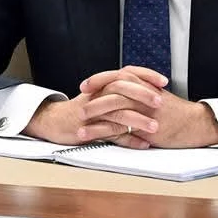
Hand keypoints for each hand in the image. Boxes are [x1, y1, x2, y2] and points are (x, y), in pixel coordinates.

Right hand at [22, 67, 170, 146]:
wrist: (54, 121)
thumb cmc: (82, 110)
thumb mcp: (100, 96)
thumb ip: (120, 92)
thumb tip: (147, 89)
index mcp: (103, 85)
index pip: (126, 73)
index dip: (145, 75)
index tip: (163, 80)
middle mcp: (98, 95)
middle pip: (122, 89)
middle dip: (143, 94)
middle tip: (161, 101)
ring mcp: (93, 113)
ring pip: (119, 113)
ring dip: (139, 120)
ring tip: (155, 127)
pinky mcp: (89, 129)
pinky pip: (112, 134)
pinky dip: (129, 140)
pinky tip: (143, 143)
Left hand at [75, 67, 217, 147]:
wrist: (197, 124)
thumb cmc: (177, 112)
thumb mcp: (157, 95)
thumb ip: (139, 91)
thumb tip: (119, 90)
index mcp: (145, 85)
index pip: (118, 76)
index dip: (100, 79)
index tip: (85, 85)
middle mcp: (144, 95)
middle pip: (113, 88)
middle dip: (93, 95)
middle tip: (78, 101)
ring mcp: (145, 111)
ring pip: (114, 107)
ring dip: (94, 114)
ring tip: (79, 122)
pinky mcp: (146, 128)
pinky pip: (120, 129)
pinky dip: (103, 132)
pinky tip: (91, 137)